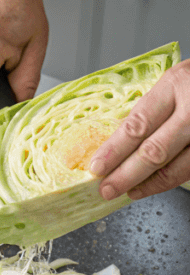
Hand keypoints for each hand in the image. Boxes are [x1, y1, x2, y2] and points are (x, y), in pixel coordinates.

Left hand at [90, 60, 189, 200]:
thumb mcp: (175, 83)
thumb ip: (153, 109)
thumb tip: (116, 143)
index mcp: (175, 85)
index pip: (137, 125)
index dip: (114, 151)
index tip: (96, 168)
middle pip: (154, 150)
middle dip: (126, 174)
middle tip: (106, 189)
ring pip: (177, 167)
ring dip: (149, 184)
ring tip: (128, 191)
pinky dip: (170, 180)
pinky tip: (154, 185)